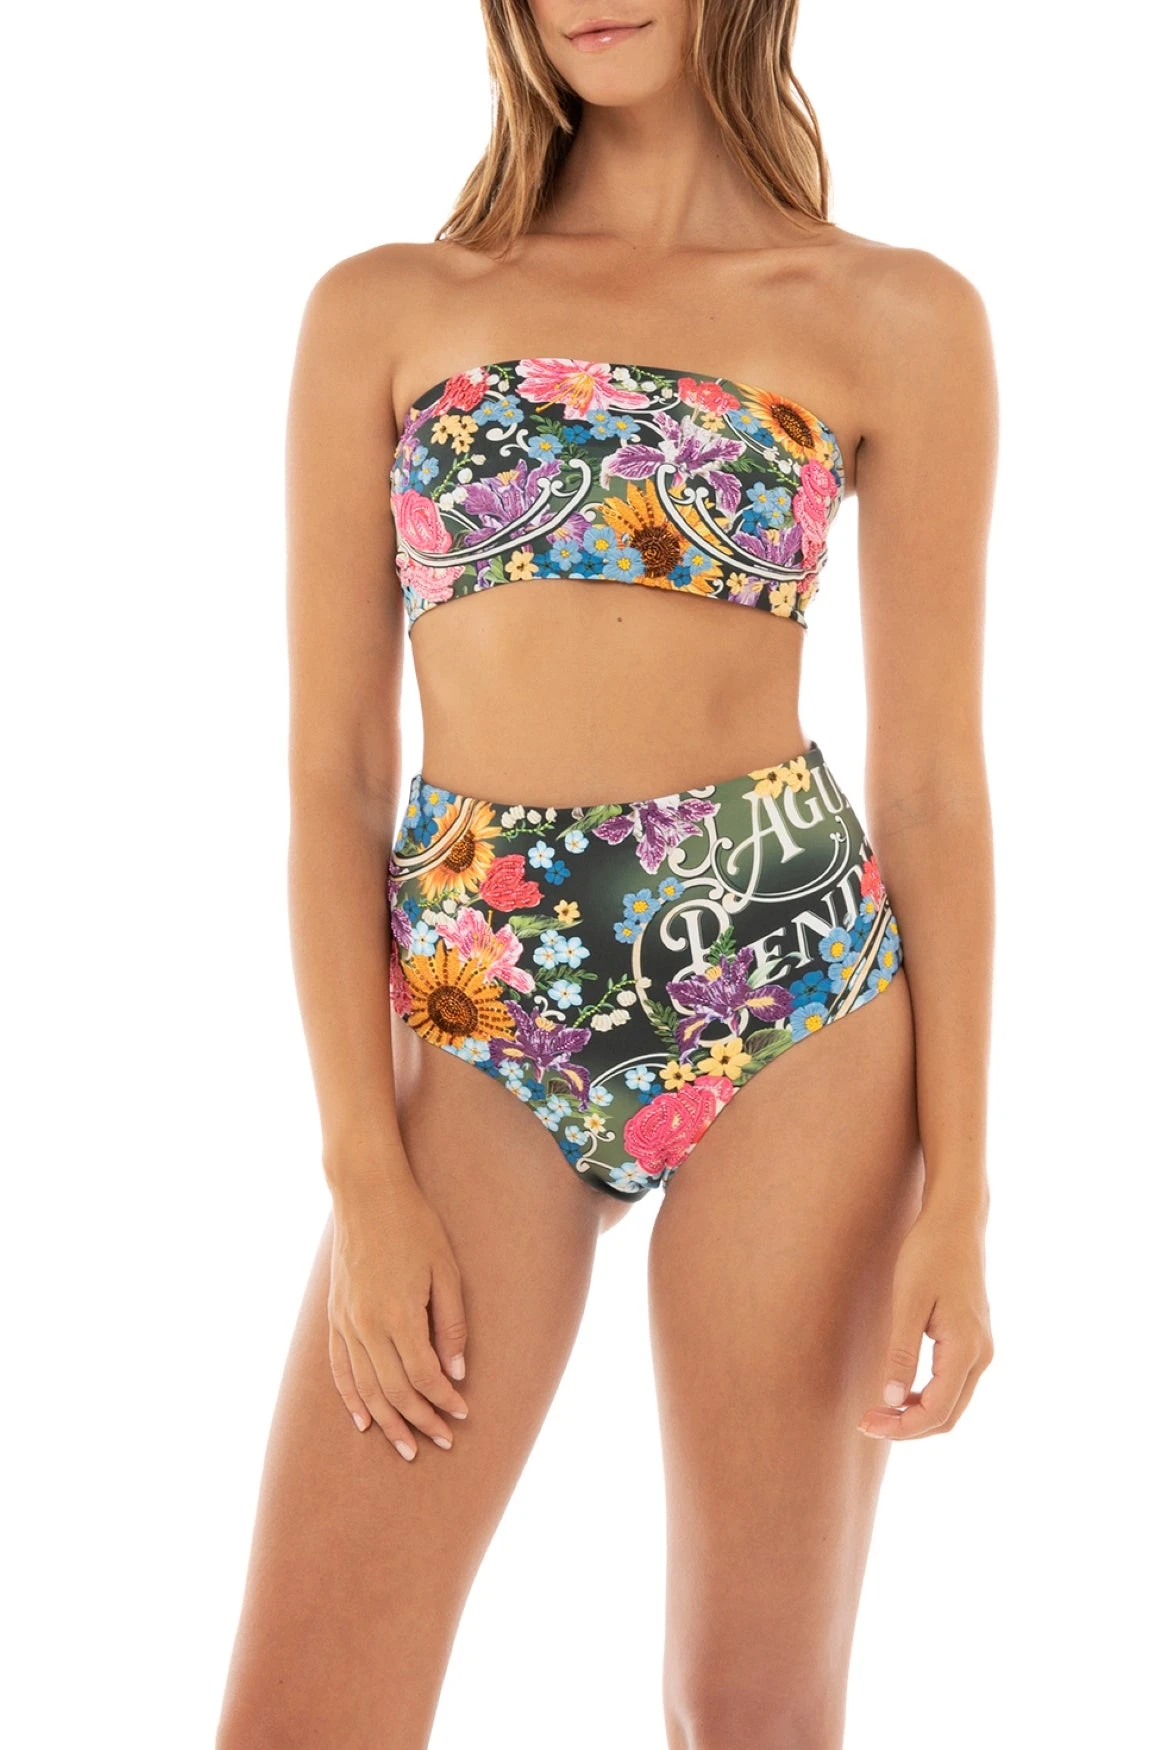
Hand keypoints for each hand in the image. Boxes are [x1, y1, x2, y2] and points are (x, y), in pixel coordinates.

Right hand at [326, 1159, 469, 1460]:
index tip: (462, 1415)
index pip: (423, 1377)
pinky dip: (352, 1399)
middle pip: (394, 1391)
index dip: (444, 1401)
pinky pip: (340, 1369)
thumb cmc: (415, 1226)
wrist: (366, 1193)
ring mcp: (346, 1323)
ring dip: (387, 1422)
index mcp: (399, 1316)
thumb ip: (451, 1324)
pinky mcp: (334, 1316)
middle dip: (420, 1421)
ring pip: (366, 1388)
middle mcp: (367, 1326)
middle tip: (441, 1442)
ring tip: (406, 1447)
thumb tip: (457, 1372)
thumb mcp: (447, 1271)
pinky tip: (363, 1421)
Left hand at [858, 1197, 992, 1439]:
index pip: (937, 1411)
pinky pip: (953, 1384)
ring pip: (953, 1403)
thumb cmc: (929, 1253)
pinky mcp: (973, 1341)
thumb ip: (901, 1352)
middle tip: (865, 1422)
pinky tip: (898, 1391)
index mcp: (966, 1348)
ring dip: (916, 1414)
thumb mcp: (908, 1300)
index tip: (865, 1423)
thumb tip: (891, 1398)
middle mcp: (981, 1355)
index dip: (901, 1427)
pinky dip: (927, 1397)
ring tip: (877, 1410)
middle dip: (907, 1427)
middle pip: (948, 1416)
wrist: (956, 1221)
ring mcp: (980, 1349)